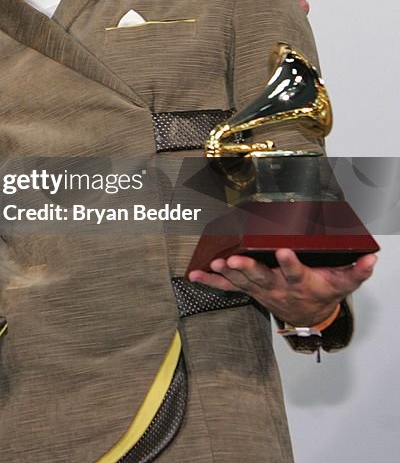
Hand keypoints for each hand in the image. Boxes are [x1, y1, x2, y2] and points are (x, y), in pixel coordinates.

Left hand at [188, 249, 375, 326]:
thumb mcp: (344, 283)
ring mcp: (260, 290)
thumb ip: (356, 271)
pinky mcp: (248, 290)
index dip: (289, 263)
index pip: (295, 272)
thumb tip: (370, 258)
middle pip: (262, 278)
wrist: (310, 315)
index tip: (283, 251)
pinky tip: (194, 275)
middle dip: (248, 269)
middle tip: (235, 260)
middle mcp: (277, 287)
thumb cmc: (323, 291)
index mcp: (300, 282)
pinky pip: (226, 287)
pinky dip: (210, 281)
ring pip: (241, 282)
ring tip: (214, 264)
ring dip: (227, 273)